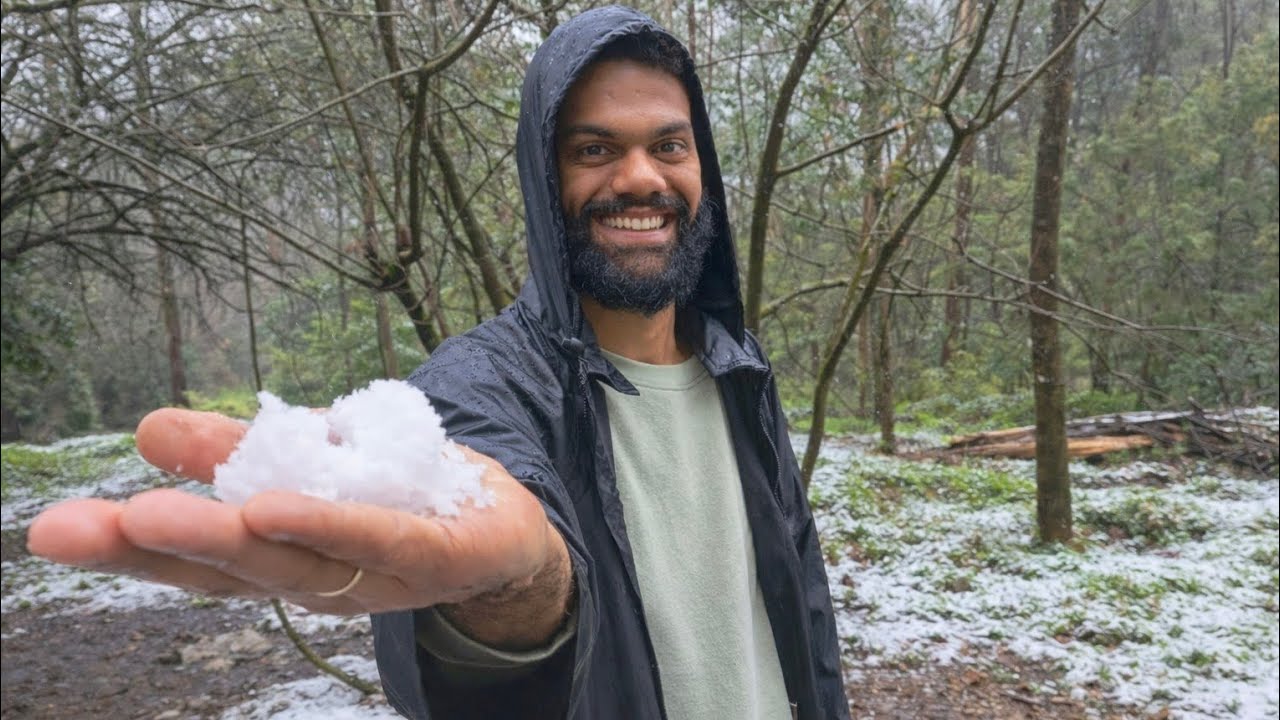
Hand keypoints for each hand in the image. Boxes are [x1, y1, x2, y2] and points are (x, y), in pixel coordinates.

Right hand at [26, 408, 571, 645]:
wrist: (508, 527)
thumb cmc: (402, 497)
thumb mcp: (312, 464)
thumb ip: (237, 453)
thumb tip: (149, 429)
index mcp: (285, 558)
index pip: (200, 560)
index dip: (129, 548)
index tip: (55, 530)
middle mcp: (323, 578)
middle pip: (233, 566)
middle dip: (155, 547)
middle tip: (73, 528)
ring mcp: (380, 573)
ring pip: (295, 559)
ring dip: (224, 538)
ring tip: (156, 516)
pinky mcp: (440, 553)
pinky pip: (381, 537)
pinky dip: (328, 525)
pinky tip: (274, 509)